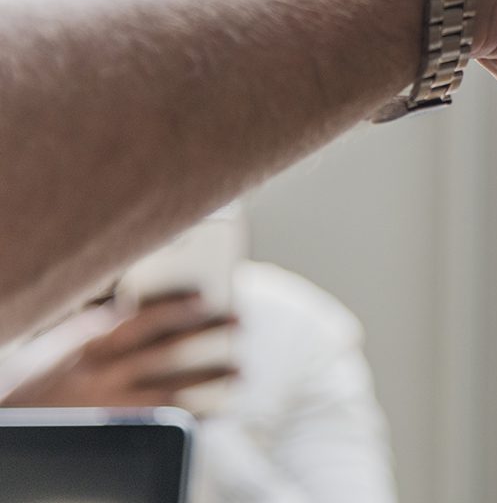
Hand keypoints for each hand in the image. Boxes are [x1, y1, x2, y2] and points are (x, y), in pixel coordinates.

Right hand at [1, 293, 237, 408]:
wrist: (10, 426)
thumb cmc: (36, 380)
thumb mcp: (60, 345)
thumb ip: (100, 325)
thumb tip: (142, 305)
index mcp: (86, 345)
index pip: (137, 320)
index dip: (174, 307)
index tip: (206, 297)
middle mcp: (99, 376)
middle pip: (164, 351)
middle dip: (205, 335)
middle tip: (240, 321)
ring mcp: (108, 408)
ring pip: (170, 391)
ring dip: (210, 379)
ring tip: (241, 371)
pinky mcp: (115, 434)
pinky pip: (162, 426)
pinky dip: (195, 418)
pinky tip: (219, 412)